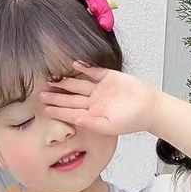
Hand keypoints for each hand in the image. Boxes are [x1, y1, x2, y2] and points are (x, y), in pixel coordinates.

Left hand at [40, 61, 161, 136]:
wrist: (149, 107)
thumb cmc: (132, 120)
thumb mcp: (110, 127)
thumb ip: (92, 123)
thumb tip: (76, 120)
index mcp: (93, 115)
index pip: (71, 113)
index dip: (58, 111)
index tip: (45, 110)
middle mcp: (94, 102)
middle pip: (71, 98)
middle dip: (56, 97)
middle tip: (41, 95)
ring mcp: (100, 89)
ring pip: (78, 85)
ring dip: (65, 82)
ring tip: (51, 81)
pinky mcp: (108, 77)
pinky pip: (93, 71)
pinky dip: (83, 68)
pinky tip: (73, 65)